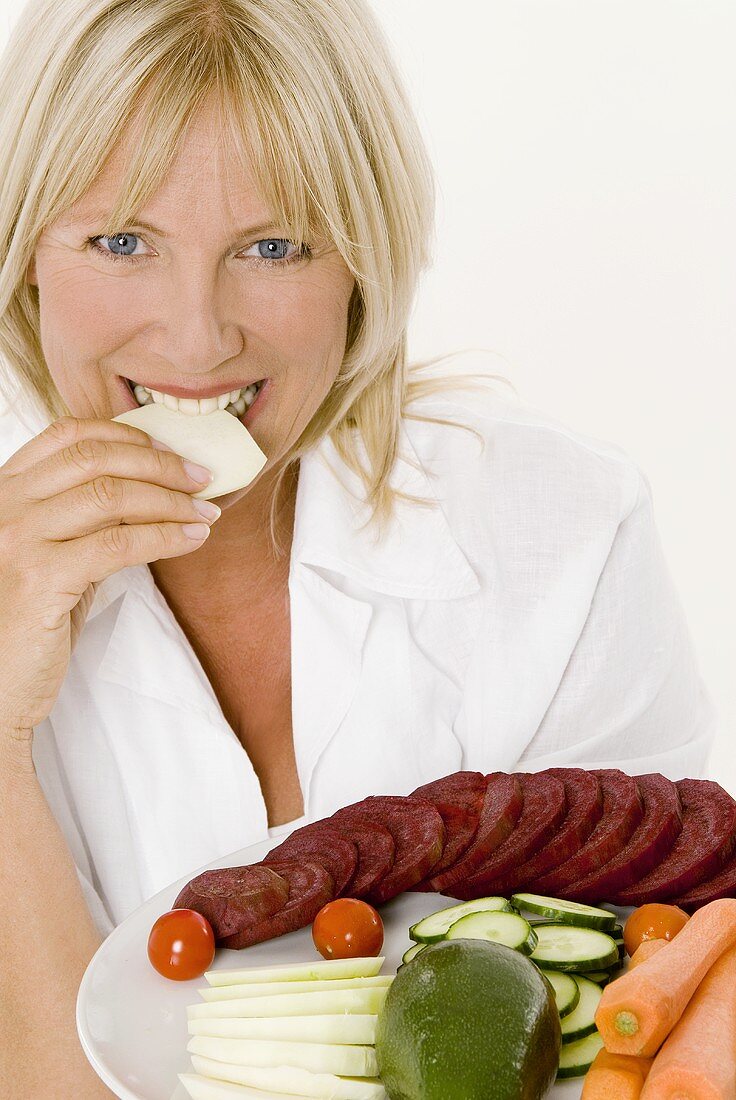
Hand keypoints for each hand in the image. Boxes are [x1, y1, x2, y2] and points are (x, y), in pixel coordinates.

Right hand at [0, 415, 218, 756]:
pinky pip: (119, 543)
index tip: (168, 447)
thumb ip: (84, 521)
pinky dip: (165, 536)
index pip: (67, 436)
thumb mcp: (50, 557)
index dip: (125, 434)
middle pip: (96, 460)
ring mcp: (18, 540)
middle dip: (159, 463)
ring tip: (205, 511)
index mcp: (3, 492)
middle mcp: (4, 507)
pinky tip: (191, 538)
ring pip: (112, 496)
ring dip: (171, 500)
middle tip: (201, 477)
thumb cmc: (23, 624)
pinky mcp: (40, 579)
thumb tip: (149, 494)